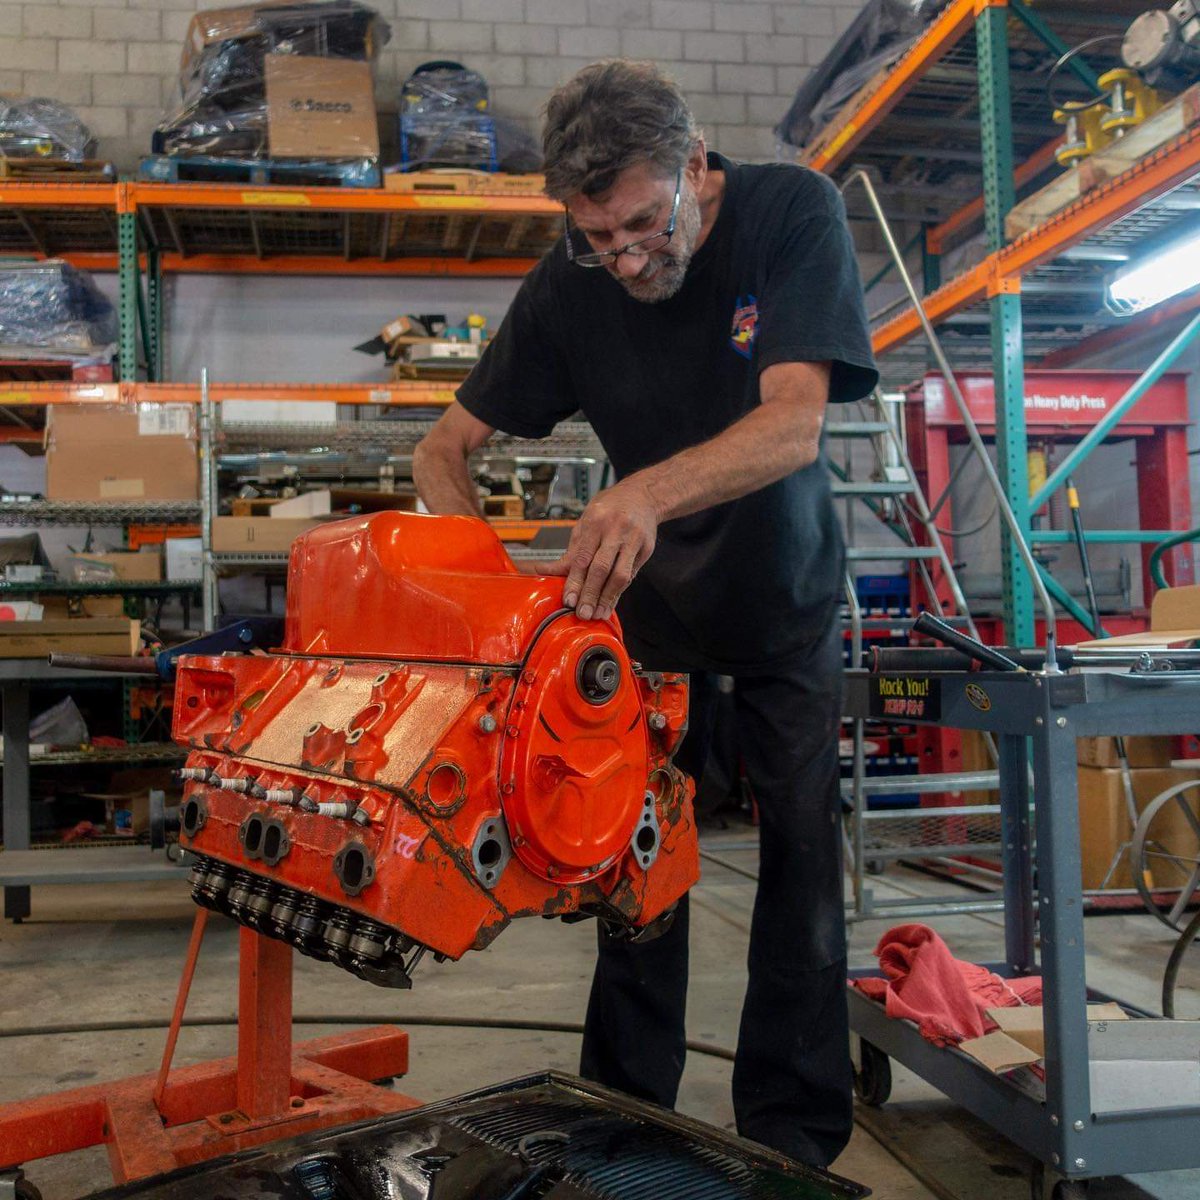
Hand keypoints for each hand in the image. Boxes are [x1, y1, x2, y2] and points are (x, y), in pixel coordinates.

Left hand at [542, 479, 657, 620]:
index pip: (583, 558)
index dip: (575, 581)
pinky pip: (631, 574)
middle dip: (591, 594)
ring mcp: (634, 540)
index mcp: (596, 522)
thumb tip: (547, 571)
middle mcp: (616, 530)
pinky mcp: (646, 549)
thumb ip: (572, 550)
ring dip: (608, 598)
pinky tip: (610, 603)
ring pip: (620, 575)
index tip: (569, 600)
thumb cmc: (609, 508)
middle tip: (583, 613)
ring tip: (598, 613)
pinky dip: (619, 591)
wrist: (642, 496)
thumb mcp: (585, 522)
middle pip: (602, 568)